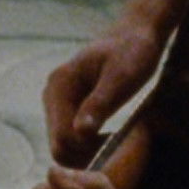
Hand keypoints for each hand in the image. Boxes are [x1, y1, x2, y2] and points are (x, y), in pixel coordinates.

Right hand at [43, 16, 165, 161]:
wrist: (136, 35)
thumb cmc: (133, 51)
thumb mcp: (121, 77)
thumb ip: (99, 104)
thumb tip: (80, 133)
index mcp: (60, 85)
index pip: (61, 136)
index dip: (85, 149)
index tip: (112, 142)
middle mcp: (52, 95)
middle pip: (58, 144)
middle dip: (84, 153)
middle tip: (113, 144)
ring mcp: (58, 103)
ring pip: (63, 144)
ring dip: (85, 151)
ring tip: (111, 139)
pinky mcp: (68, 109)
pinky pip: (70, 138)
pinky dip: (87, 145)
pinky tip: (106, 136)